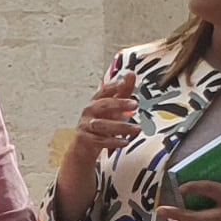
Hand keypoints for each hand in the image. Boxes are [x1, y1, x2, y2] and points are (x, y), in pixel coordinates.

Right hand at [51, 67, 141, 220]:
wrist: (84, 147)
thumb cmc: (101, 124)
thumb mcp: (113, 109)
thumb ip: (123, 92)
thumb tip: (131, 73)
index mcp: (95, 101)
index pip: (104, 91)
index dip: (114, 86)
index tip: (126, 82)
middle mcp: (88, 111)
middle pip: (103, 105)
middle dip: (119, 104)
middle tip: (135, 104)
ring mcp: (85, 126)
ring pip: (103, 125)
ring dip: (121, 127)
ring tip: (137, 129)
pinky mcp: (85, 139)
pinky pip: (100, 140)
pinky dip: (113, 142)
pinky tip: (125, 142)